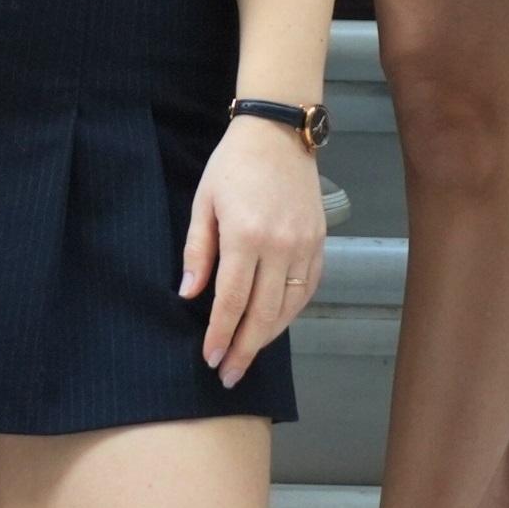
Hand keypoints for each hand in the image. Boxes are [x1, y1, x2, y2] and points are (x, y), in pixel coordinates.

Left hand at [182, 115, 325, 386]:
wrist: (278, 132)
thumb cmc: (233, 165)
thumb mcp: (204, 202)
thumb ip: (198, 250)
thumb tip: (189, 294)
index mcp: (245, 235)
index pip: (232, 300)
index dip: (220, 334)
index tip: (210, 359)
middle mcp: (280, 246)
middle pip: (263, 314)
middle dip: (244, 349)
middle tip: (229, 374)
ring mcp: (304, 246)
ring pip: (288, 308)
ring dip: (267, 337)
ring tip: (247, 354)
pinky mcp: (319, 243)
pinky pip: (307, 290)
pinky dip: (290, 313)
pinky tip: (274, 324)